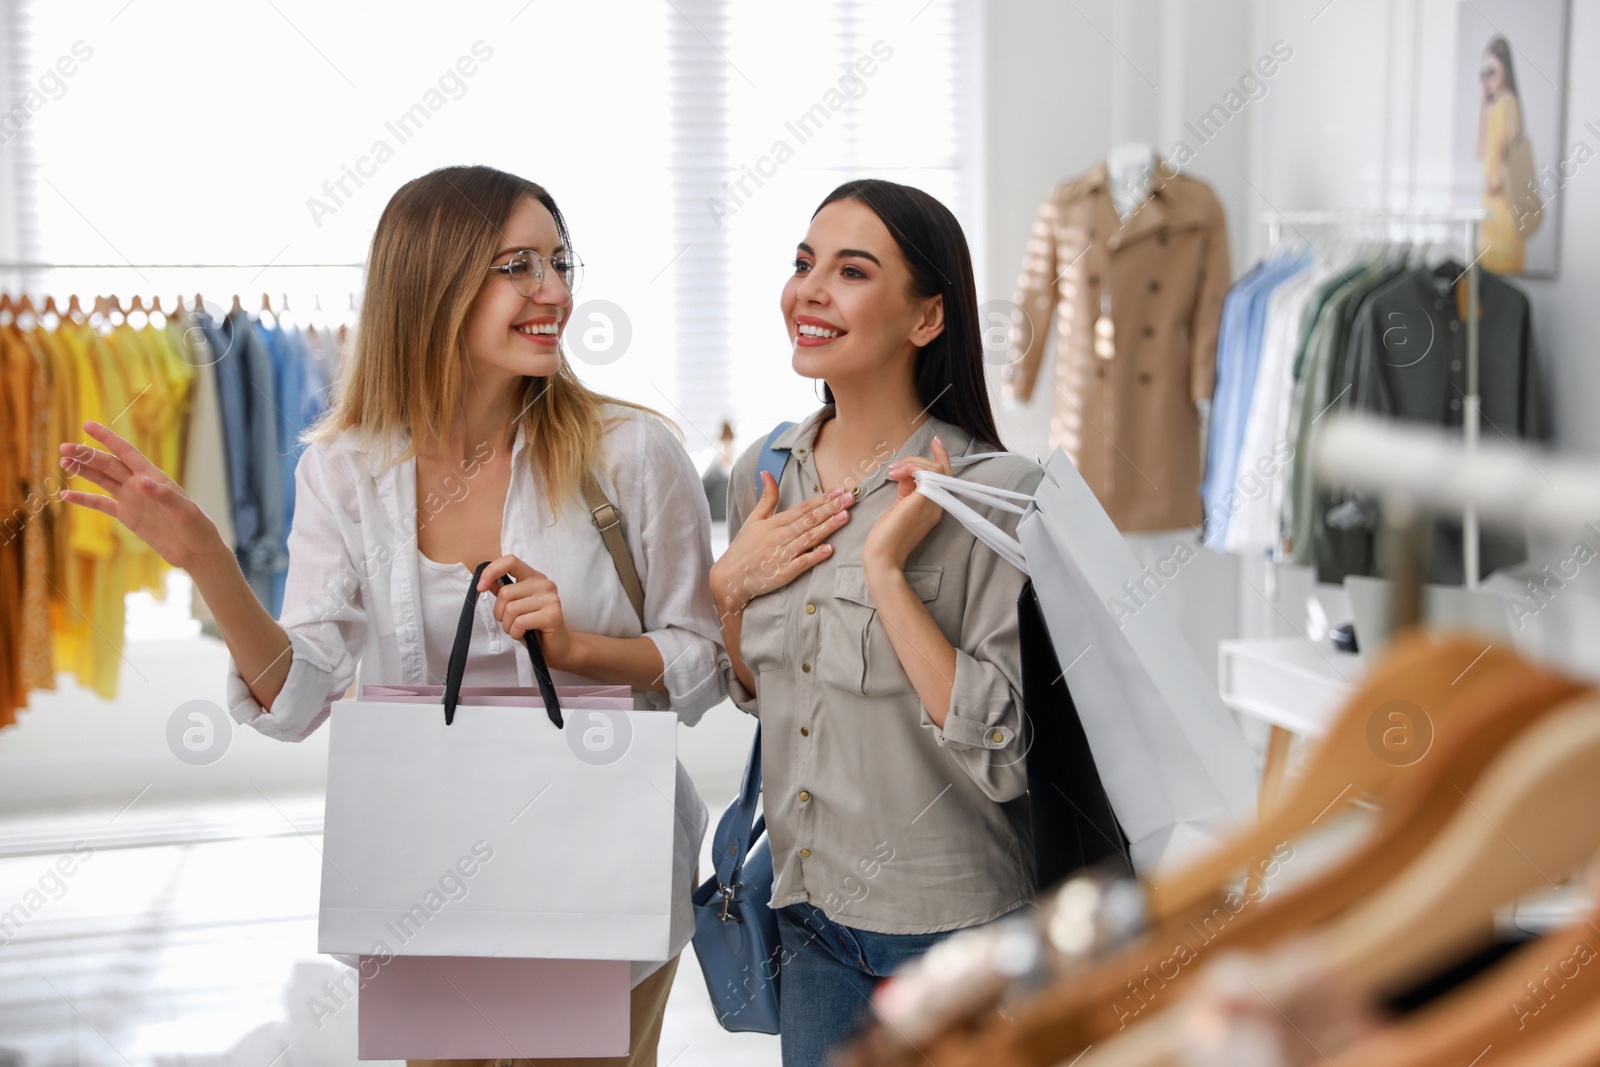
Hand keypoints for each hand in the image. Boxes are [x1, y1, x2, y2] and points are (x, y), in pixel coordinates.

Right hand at [57, 421, 225, 571]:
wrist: (196, 552)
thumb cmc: (197, 528)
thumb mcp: (185, 511)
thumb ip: (164, 495)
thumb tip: (142, 481)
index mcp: (154, 477)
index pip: (126, 452)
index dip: (108, 438)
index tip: (87, 425)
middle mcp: (140, 484)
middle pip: (109, 464)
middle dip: (87, 455)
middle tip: (64, 447)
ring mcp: (133, 499)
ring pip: (103, 480)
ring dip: (83, 471)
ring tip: (63, 461)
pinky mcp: (128, 516)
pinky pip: (102, 505)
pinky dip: (85, 500)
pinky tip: (66, 494)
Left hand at [477, 555, 575, 668]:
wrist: (557, 646)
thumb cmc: (534, 626)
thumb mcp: (515, 606)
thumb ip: (503, 591)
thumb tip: (485, 581)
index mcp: (534, 577)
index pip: (510, 561)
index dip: (491, 571)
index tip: (481, 587)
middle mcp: (544, 584)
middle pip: (506, 592)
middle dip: (500, 613)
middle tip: (510, 622)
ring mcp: (550, 598)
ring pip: (511, 609)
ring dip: (508, 626)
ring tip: (518, 629)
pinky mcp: (552, 615)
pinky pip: (520, 622)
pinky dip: (516, 633)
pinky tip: (524, 634)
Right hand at [710, 475, 854, 614]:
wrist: (729, 578)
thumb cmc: (743, 548)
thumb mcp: (753, 520)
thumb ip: (766, 498)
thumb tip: (767, 473)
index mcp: (774, 523)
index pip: (802, 508)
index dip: (822, 499)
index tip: (839, 490)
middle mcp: (779, 537)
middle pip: (809, 520)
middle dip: (831, 508)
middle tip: (850, 497)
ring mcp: (781, 555)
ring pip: (808, 538)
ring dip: (828, 527)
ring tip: (846, 516)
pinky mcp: (783, 573)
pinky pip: (802, 563)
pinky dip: (815, 556)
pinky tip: (829, 549)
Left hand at [863, 435, 951, 572]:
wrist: (882, 559)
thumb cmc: (886, 538)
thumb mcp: (899, 507)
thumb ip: (907, 490)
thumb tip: (906, 474)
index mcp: (932, 507)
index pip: (944, 478)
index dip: (941, 458)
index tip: (935, 441)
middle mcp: (937, 505)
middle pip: (941, 470)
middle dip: (918, 460)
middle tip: (895, 468)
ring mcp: (932, 504)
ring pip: (935, 469)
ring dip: (912, 463)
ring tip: (893, 472)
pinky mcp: (922, 502)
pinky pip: (928, 474)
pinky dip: (913, 468)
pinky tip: (897, 474)